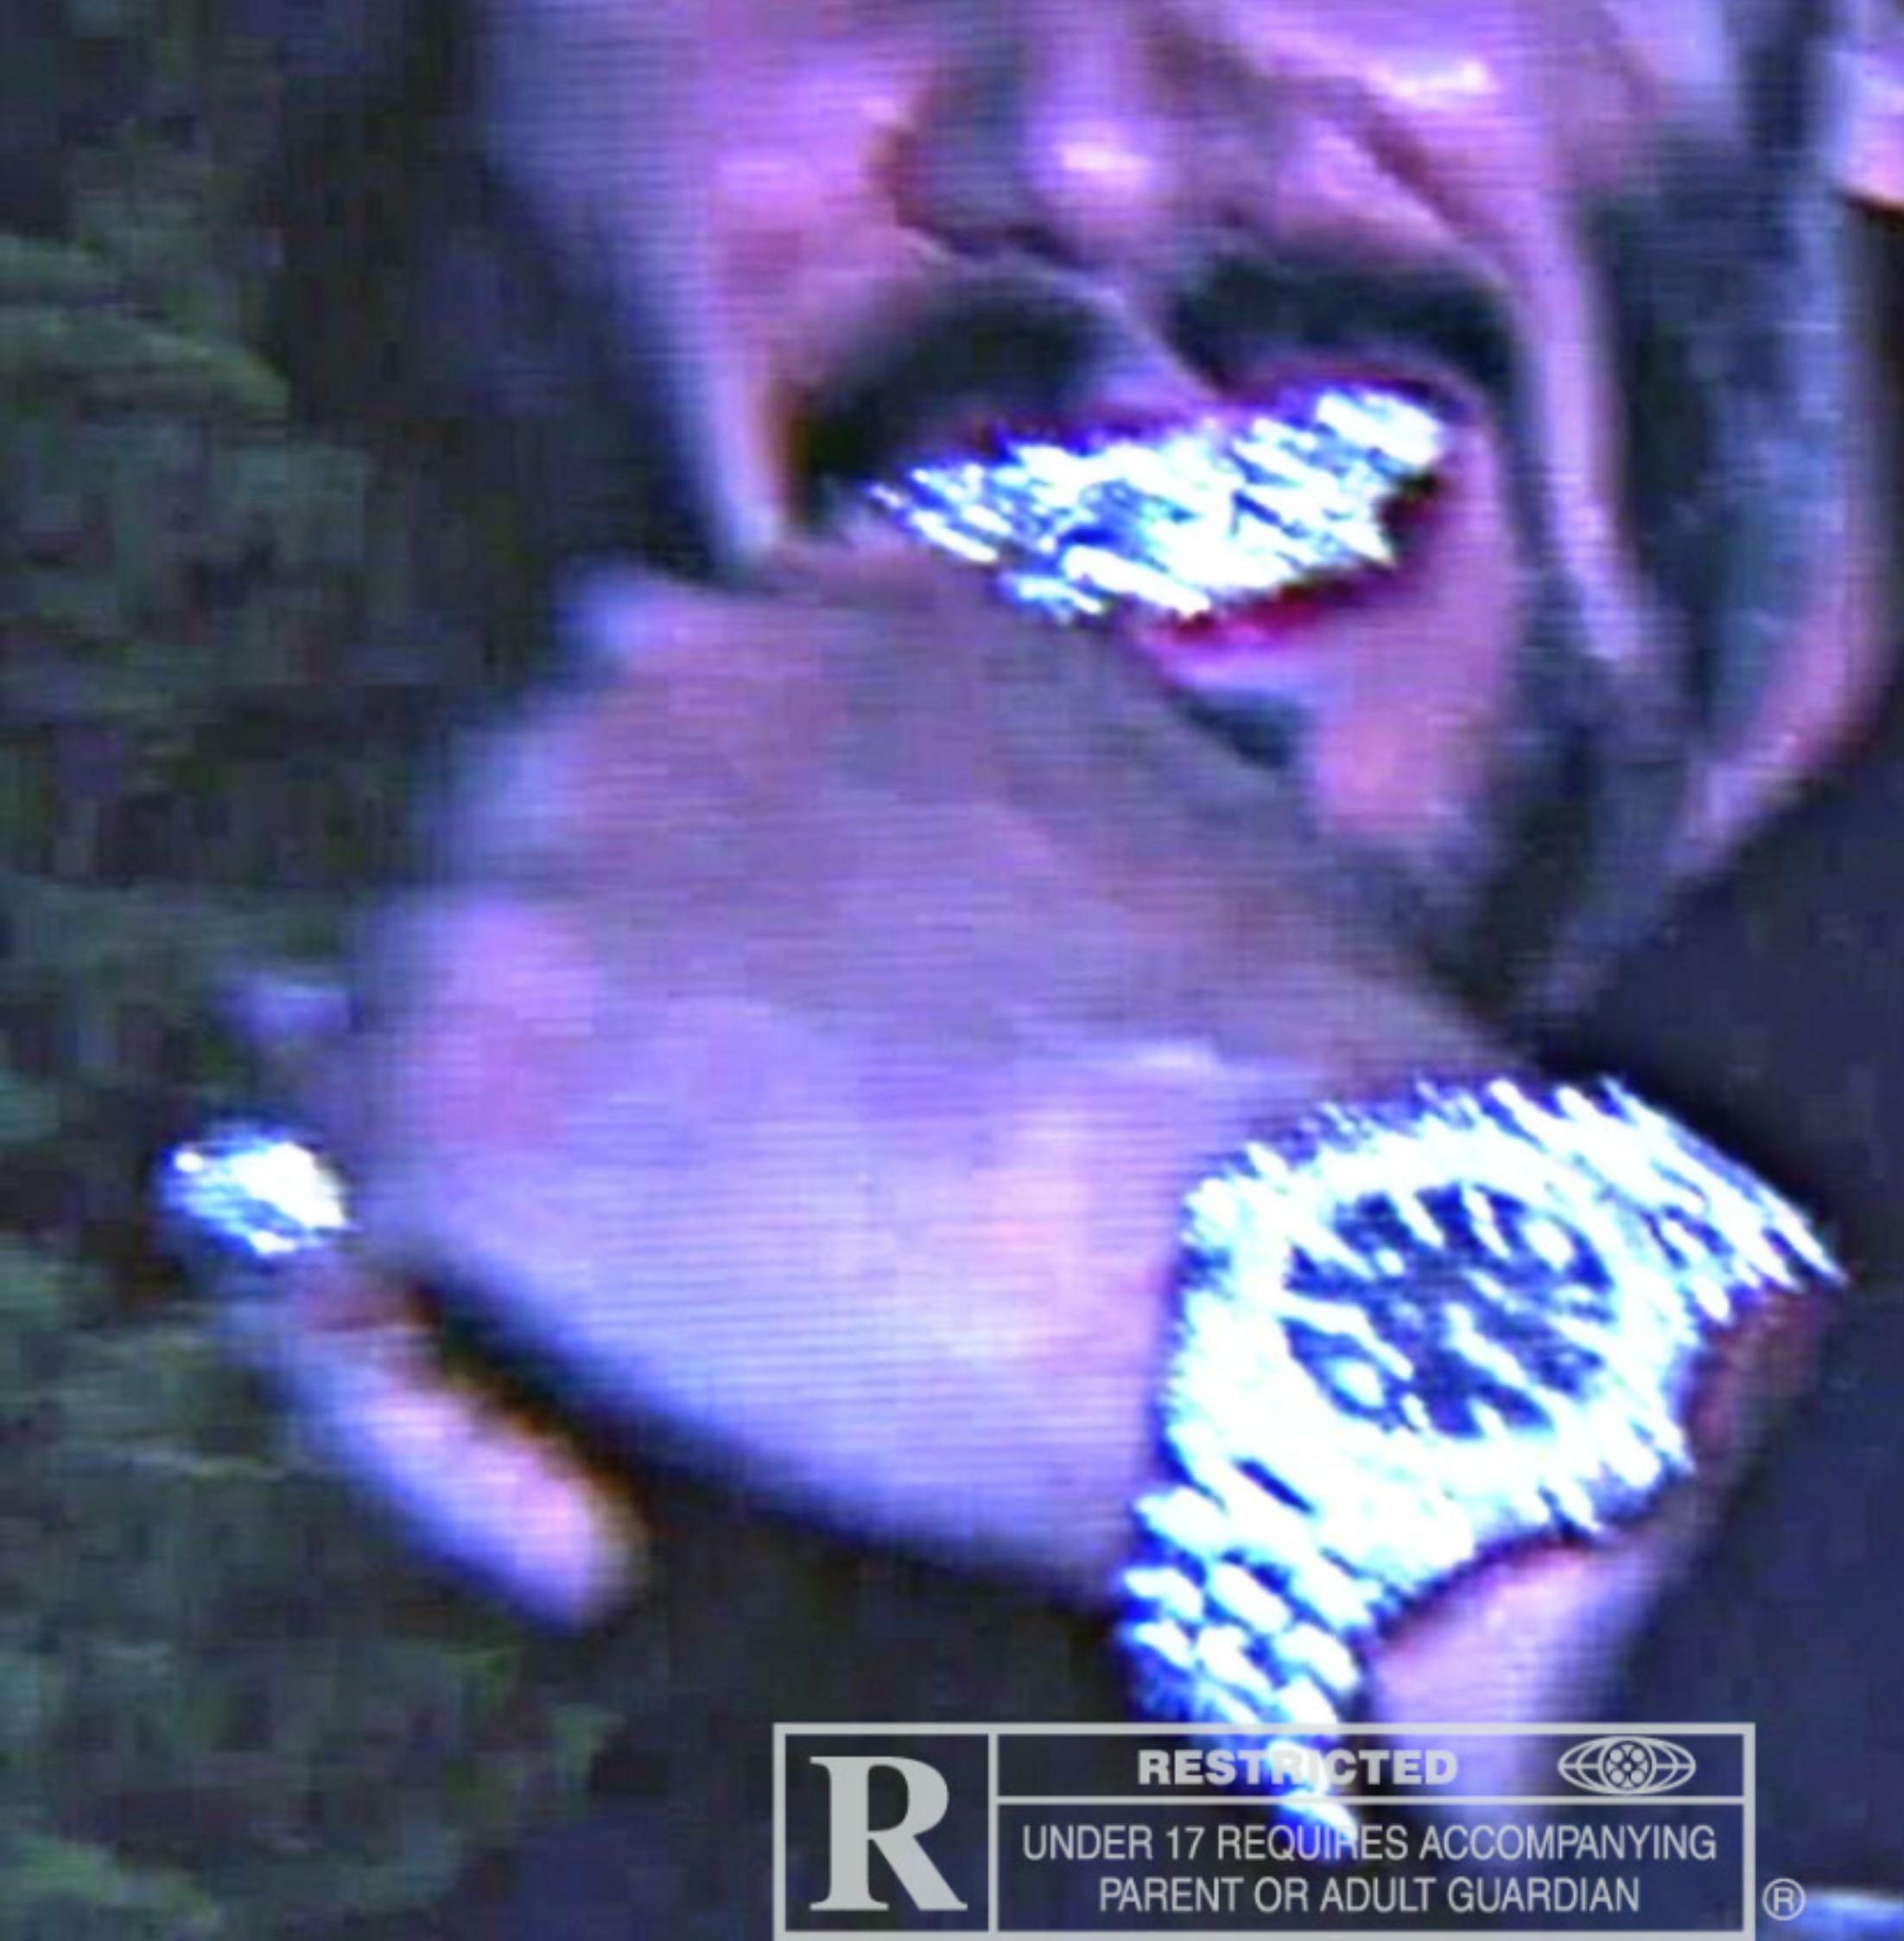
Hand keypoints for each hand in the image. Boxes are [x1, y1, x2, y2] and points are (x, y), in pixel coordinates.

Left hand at [228, 536, 1835, 1775]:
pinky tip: (589, 1532)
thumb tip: (1056, 789)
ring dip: (511, 1211)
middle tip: (722, 1211)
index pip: (662, 704)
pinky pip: (348, 1268)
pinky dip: (447, 1412)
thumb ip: (1073, 752)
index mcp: (841, 617)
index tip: (762, 1033)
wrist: (1303, 1244)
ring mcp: (539, 885)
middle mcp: (657, 688)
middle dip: (596, 1022)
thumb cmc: (1309, 1067)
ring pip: (400, 1051)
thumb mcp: (1220, 809)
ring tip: (669, 1388)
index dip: (700, 886)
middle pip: (518, 860)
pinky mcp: (465, 1112)